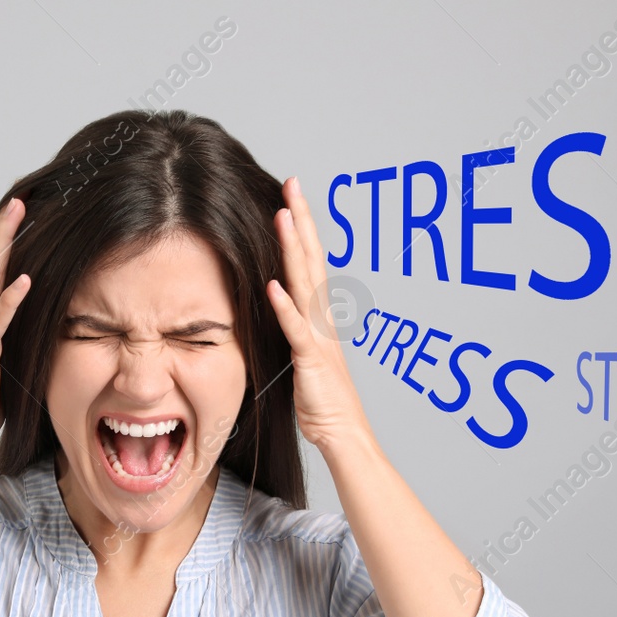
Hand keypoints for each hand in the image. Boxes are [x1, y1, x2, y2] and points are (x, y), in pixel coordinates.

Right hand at [0, 197, 33, 447]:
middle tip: (19, 200)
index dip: (9, 243)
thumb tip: (42, 327)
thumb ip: (18, 339)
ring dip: (5, 247)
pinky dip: (11, 299)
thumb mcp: (8, 361)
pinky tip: (25, 280)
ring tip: (18, 217)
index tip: (23, 216)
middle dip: (5, 230)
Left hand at [265, 177, 371, 453]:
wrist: (343, 432)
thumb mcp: (304, 356)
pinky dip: (286, 308)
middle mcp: (322, 319)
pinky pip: (297, 329)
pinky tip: (274, 286)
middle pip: (311, 259)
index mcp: (319, 316)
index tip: (290, 197)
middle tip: (292, 184)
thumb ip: (295, 329)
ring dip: (293, 250)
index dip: (301, 228)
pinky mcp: (311, 360)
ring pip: (305, 284)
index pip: (309, 262)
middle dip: (301, 220)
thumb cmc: (322, 400)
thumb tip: (280, 307)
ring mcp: (319, 337)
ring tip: (282, 216)